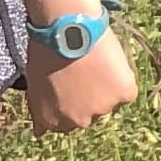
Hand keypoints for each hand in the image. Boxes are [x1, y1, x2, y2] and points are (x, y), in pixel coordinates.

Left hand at [22, 15, 137, 140]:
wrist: (67, 27)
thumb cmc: (45, 50)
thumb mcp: (34, 84)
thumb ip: (39, 110)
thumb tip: (39, 133)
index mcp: (54, 121)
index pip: (65, 125)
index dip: (70, 104)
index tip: (72, 88)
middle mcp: (79, 121)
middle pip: (90, 115)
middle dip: (88, 98)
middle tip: (85, 73)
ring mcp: (102, 109)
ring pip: (109, 102)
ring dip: (105, 88)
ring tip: (95, 62)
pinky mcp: (123, 94)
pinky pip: (127, 92)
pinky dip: (122, 79)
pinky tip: (109, 62)